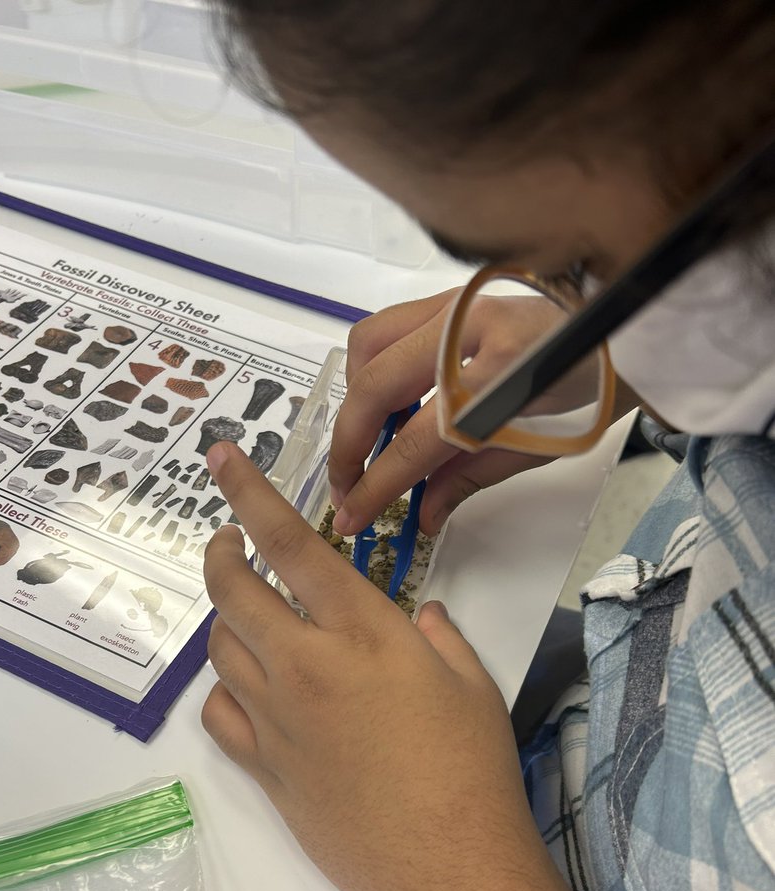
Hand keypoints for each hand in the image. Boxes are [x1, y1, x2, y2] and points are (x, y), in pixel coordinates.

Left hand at [201, 441, 528, 890]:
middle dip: (222, 554)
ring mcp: (275, 721)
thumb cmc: (471, 768)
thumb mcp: (471, 683)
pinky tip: (250, 690)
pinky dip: (226, 690)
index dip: (249, 492)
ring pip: (221, 650)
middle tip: (229, 543)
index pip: (291, 543)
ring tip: (250, 616)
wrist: (447, 869)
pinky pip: (219, 715)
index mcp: (360, 632)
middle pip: (233, 592)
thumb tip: (423, 616)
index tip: (220, 458)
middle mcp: (304, 667)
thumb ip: (439, 636)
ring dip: (228, 620)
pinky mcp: (265, 770)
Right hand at [330, 289, 571, 536]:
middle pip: (374, 389)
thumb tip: (420, 516)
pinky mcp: (449, 296)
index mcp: (499, 380)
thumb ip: (465, 480)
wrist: (621, 337)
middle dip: (348, 446)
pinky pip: (387, 326)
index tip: (351, 518)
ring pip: (367, 345)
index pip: (416, 442)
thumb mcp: (529, 450)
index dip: (376, 486)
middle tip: (346, 487)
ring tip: (369, 437)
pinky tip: (389, 400)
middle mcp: (468, 332)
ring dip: (355, 398)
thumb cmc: (584, 396)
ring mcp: (454, 306)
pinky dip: (372, 365)